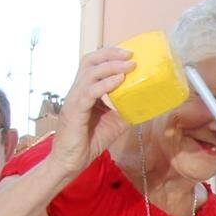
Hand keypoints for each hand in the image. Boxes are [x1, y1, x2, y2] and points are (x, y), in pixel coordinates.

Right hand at [47, 47, 135, 174]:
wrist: (71, 162)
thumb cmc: (88, 142)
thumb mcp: (113, 124)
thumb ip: (125, 112)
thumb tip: (145, 104)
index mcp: (84, 91)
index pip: (93, 64)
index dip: (109, 55)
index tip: (128, 53)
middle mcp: (77, 91)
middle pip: (89, 61)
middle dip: (110, 54)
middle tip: (130, 54)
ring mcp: (74, 99)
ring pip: (90, 73)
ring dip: (111, 66)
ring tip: (129, 65)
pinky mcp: (75, 111)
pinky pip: (90, 92)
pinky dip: (105, 84)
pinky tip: (119, 81)